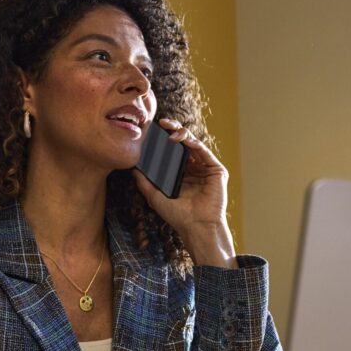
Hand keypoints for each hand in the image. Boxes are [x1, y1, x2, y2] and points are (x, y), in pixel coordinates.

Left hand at [132, 118, 236, 267]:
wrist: (196, 227)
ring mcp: (205, 169)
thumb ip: (144, 182)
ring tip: (171, 133)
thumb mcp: (155, 197)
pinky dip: (195, 144)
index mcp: (181, 173)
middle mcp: (194, 169)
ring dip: (183, 134)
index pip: (172, 151)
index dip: (164, 139)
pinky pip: (205, 153)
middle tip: (162, 123)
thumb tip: (133, 169)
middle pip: (184, 143)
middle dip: (173, 130)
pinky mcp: (216, 171)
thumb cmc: (178, 216)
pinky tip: (185, 140)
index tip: (153, 130)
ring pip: (194, 144)